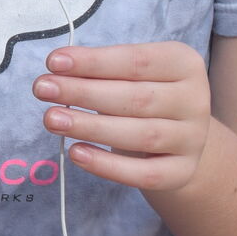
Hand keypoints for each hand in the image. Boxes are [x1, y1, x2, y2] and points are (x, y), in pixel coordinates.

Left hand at [34, 40, 212, 193]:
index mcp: (184, 64)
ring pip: (139, 135)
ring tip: (50, 119)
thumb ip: (99, 71)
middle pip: (136, 98)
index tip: (53, 61)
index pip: (137, 61)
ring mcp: (192, 139)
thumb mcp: (129, 74)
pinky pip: (144, 174)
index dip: (94, 62)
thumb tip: (56, 71)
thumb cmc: (143, 95)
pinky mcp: (181, 171)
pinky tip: (76, 153)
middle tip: (42, 88)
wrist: (178, 138)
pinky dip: (107, 165)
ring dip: (90, 127)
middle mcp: (194, 100)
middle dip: (83, 93)